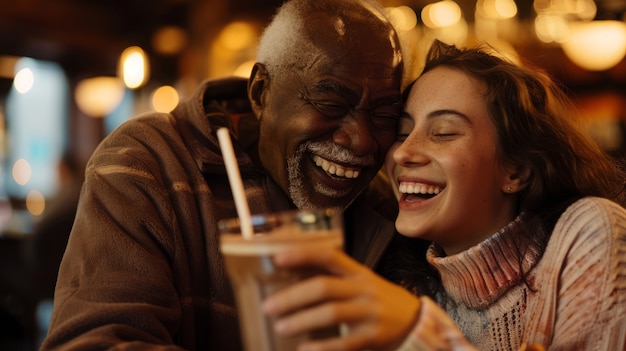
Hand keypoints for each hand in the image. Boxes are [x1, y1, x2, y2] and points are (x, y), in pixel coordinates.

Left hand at [262, 242, 420, 350]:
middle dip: (292, 297)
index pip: (329, 256)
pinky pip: (345, 343)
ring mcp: (370, 312)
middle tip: (269, 306)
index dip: (303, 254)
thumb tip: (291, 278)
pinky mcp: (374, 337)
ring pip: (332, 313)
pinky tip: (305, 349)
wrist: (416, 321)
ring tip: (281, 327)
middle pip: (324, 287)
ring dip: (302, 320)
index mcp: (357, 272)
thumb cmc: (377, 300)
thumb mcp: (360, 282)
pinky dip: (322, 347)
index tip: (277, 258)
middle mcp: (364, 288)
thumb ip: (333, 279)